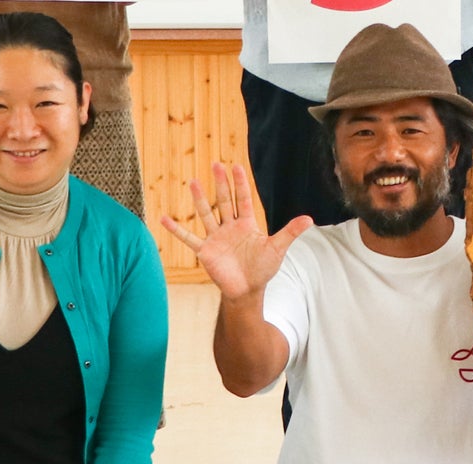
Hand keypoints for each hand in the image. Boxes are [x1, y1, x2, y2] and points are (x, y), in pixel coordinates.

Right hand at [160, 163, 311, 300]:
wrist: (247, 290)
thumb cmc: (263, 270)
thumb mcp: (277, 248)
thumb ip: (290, 232)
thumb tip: (310, 219)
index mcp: (247, 224)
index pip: (242, 198)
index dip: (240, 183)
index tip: (235, 166)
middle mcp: (229, 227)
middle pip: (224, 201)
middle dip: (220, 184)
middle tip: (215, 164)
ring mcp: (216, 238)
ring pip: (206, 214)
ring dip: (199, 199)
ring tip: (193, 181)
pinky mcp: (205, 251)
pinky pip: (188, 238)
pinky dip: (176, 229)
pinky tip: (163, 219)